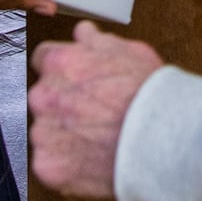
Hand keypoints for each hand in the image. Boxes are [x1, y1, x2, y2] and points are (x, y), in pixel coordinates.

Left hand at [28, 21, 163, 197]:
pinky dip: (67, 165)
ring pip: (46, 132)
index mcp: (59, 62)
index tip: (77, 80)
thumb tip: (82, 34)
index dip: (64, 69)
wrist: (158, 138)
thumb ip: (96, 41)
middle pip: (44, 97)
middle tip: (94, 113)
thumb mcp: (129, 50)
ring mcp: (43, 133)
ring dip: (64, 135)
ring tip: (98, 141)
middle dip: (63, 103)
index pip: (43, 58)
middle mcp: (43, 96)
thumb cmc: (148, 93)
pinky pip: (51, 164)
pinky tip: (93, 161)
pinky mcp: (48, 167)